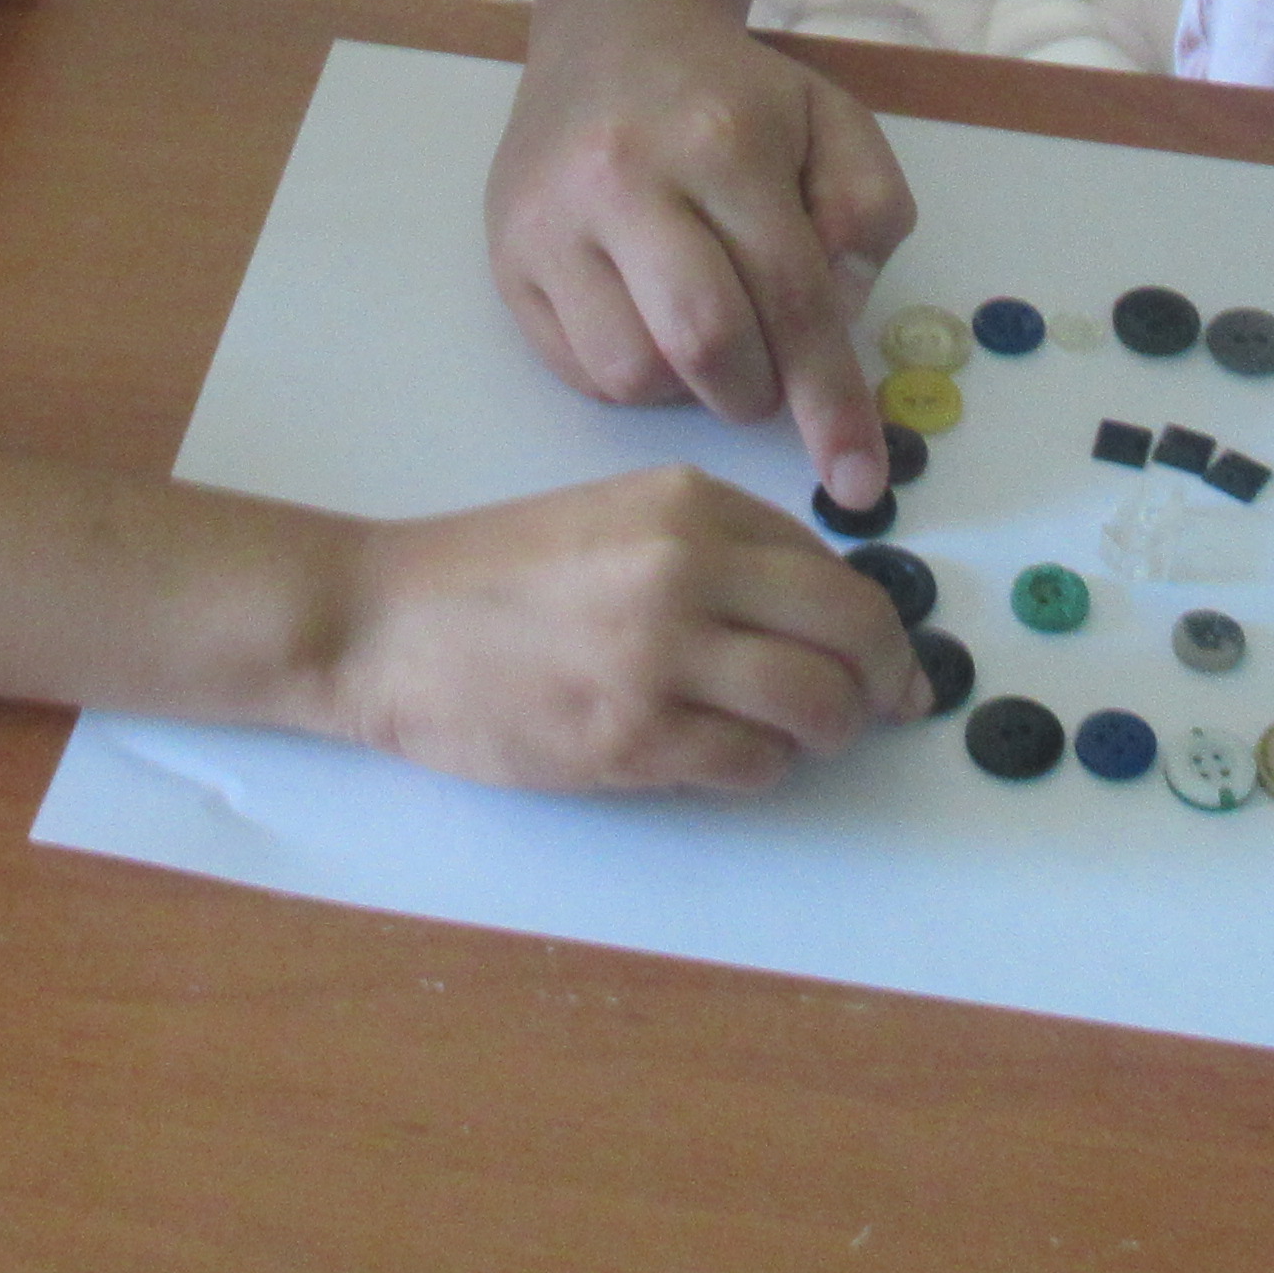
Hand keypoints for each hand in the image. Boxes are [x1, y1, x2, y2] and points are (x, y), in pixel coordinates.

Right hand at [319, 464, 923, 790]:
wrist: (384, 622)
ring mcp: (660, 655)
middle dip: (884, 680)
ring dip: (831, 732)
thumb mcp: (618, 517)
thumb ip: (718, 548)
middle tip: (883, 707)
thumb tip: (824, 610)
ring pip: (818, 704)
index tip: (889, 658)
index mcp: (690, 503)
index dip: (876, 622)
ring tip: (805, 738)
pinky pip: (751, 763)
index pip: (833, 565)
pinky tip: (730, 757)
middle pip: (854, 631)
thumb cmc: (494, 575)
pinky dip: (761, 769)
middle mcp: (687, 567)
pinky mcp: (631, 737)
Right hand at [488, 0, 914, 507]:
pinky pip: (579, 371)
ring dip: (690, 391)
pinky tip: (654, 327)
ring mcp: (553, 220)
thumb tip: (835, 314)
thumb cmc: (735, 96)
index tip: (859, 482)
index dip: (831, 400)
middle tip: (773, 378)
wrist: (614, 34)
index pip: (792, 295)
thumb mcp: (835, 124)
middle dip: (758, 392)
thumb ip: (867, 215)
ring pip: (631, 373)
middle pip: (704, 342)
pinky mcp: (509, 257)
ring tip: (710, 338)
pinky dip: (635, 378)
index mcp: (722, 141)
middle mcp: (625, 177)